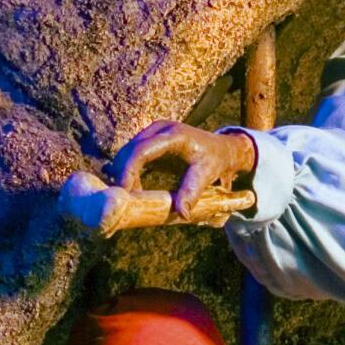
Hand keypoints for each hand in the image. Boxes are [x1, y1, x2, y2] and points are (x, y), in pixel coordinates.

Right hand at [108, 120, 257, 222]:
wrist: (221, 149)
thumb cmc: (214, 161)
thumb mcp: (205, 176)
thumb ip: (192, 193)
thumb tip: (182, 214)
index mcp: (174, 135)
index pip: (142, 150)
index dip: (128, 169)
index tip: (123, 190)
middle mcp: (160, 129)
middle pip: (130, 150)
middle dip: (123, 173)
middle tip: (124, 199)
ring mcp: (153, 132)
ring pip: (128, 152)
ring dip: (124, 173)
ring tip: (131, 196)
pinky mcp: (151, 140)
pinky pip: (133, 155)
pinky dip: (130, 172)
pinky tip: (134, 189)